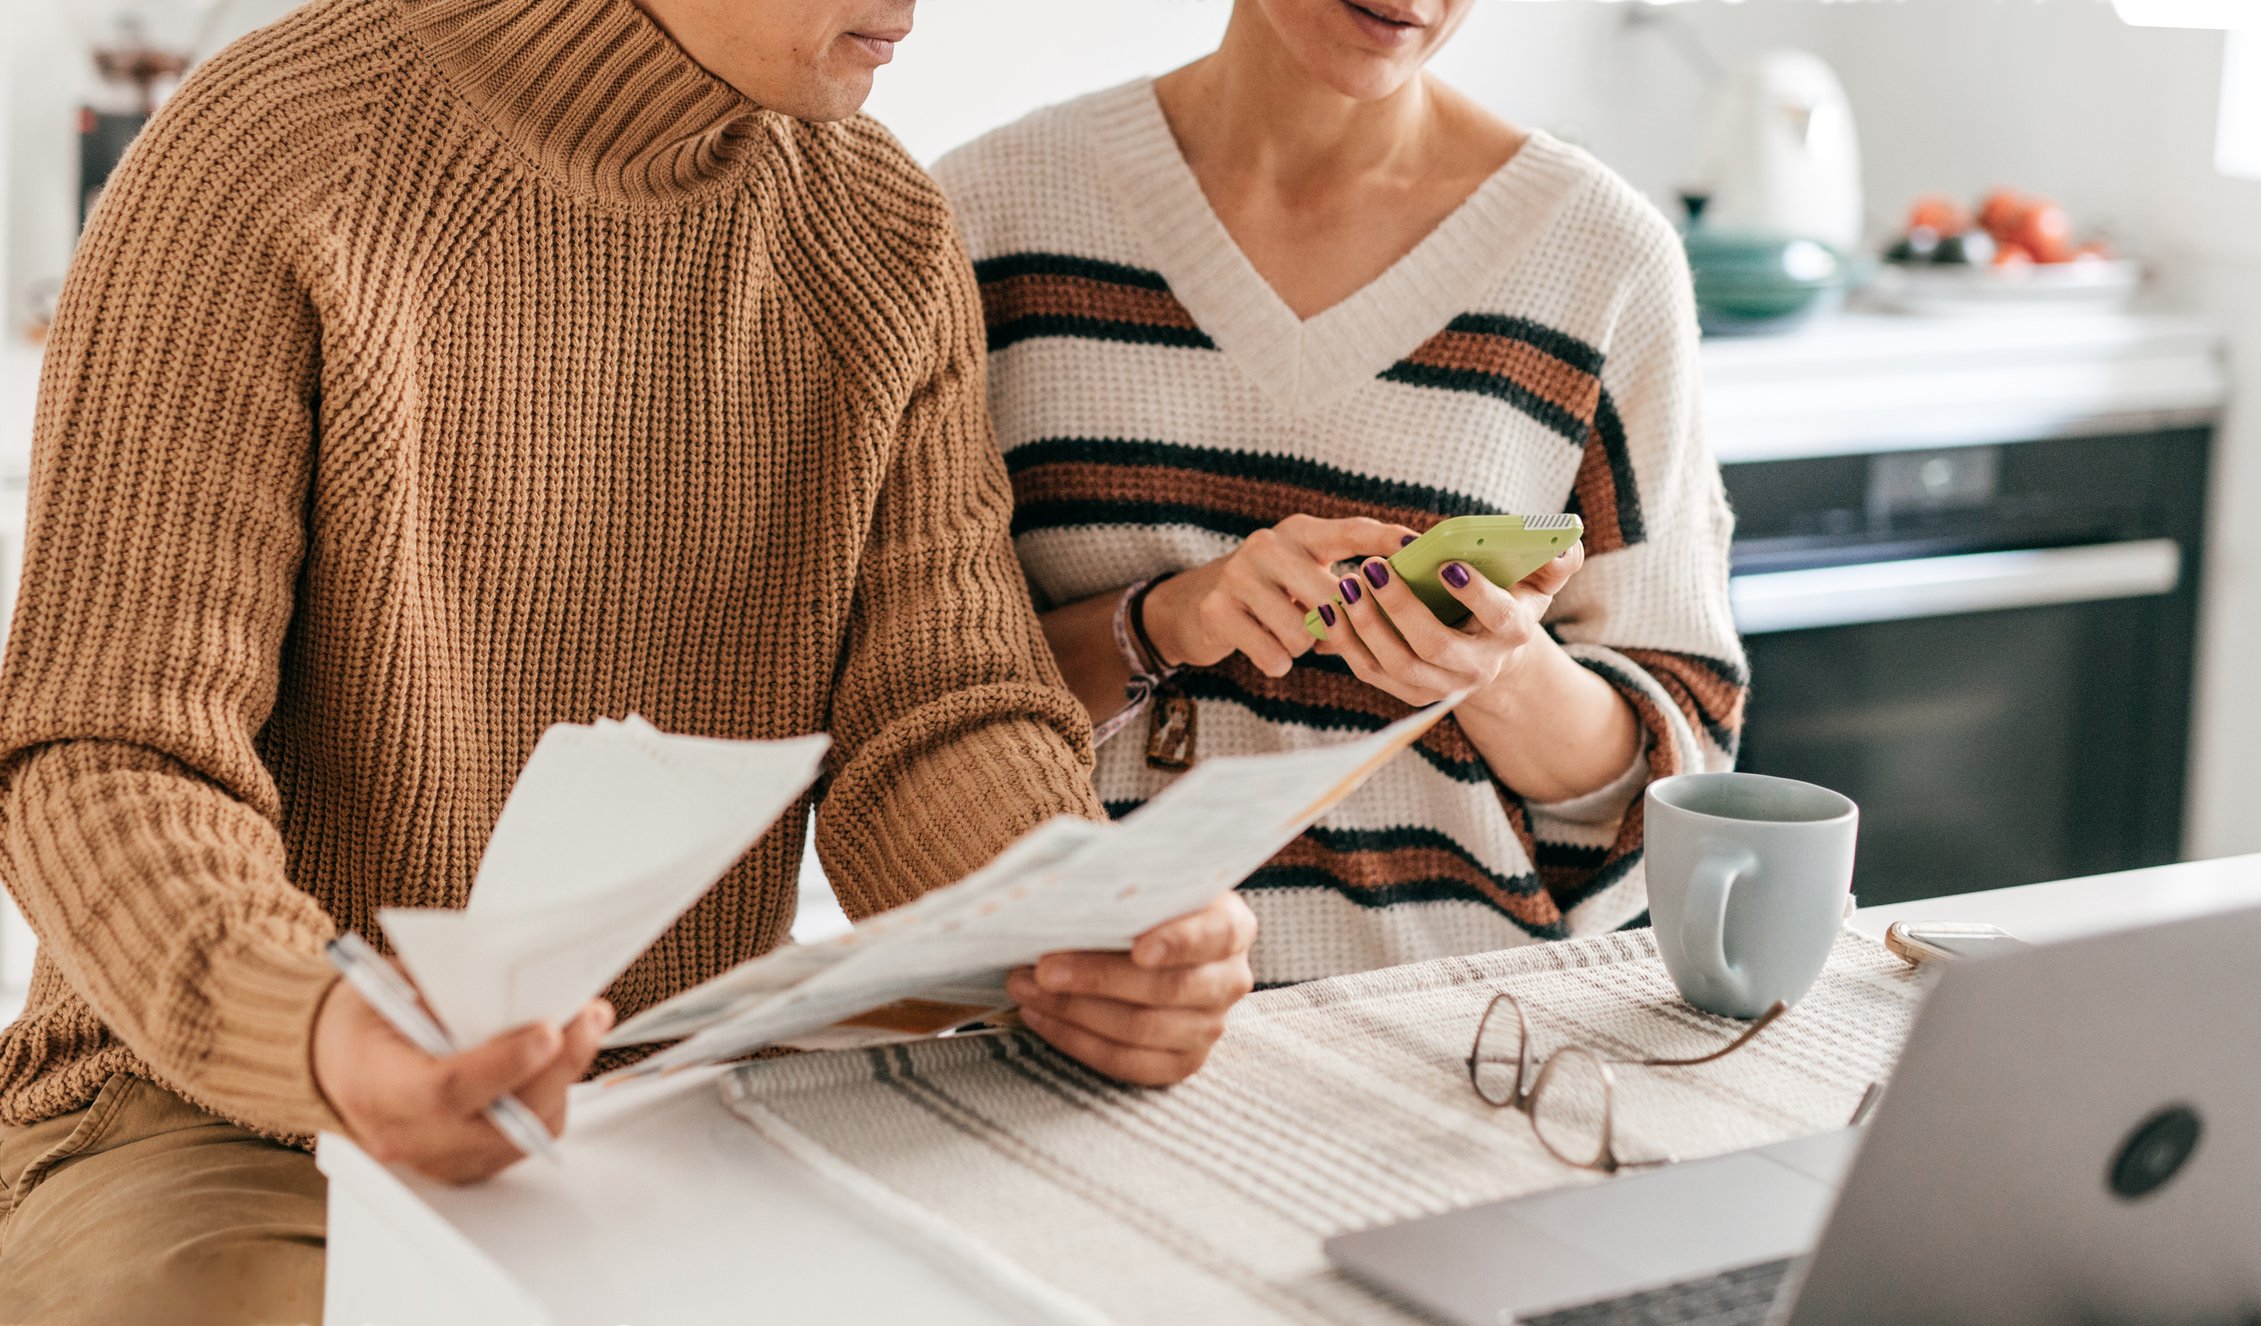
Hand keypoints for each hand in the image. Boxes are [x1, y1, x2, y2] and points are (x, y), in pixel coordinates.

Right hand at [312, 975, 612, 1183]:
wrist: (332, 1062)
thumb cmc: (362, 1022)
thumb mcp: (389, 986)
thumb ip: (448, 993)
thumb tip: (517, 987)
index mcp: (375, 1085)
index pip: (446, 1089)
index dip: (504, 1064)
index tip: (548, 1032)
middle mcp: (405, 1135)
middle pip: (498, 1119)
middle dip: (557, 1068)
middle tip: (588, 1019)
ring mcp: (434, 1160)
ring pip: (521, 1136)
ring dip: (561, 1085)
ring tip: (581, 1033)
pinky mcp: (461, 1167)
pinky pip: (519, 1144)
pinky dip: (546, 1104)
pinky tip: (556, 1066)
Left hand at [1006, 893, 1256, 1085]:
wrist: (1154, 942)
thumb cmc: (1142, 907)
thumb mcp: (1144, 886)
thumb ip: (1122, 889)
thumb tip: (1062, 899)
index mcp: (1232, 926)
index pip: (1214, 934)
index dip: (1178, 942)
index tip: (1138, 947)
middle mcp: (1230, 979)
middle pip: (1166, 988)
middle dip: (1097, 978)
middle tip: (1043, 967)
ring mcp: (1210, 1027)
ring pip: (1140, 1029)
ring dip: (1073, 1010)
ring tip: (1026, 988)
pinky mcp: (1182, 1062)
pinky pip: (1126, 1063)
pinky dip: (1076, 1040)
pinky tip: (1040, 1016)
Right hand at [1144, 515, 1416, 677]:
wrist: (1195, 606)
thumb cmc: (1272, 595)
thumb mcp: (1305, 575)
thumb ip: (1346, 583)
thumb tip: (1404, 603)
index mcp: (1300, 532)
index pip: (1352, 532)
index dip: (1386, 540)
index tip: (1417, 546)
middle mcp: (1268, 544)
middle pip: (1332, 596)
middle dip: (1339, 625)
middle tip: (1330, 632)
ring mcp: (1239, 574)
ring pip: (1304, 632)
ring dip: (1302, 646)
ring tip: (1285, 634)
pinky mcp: (1218, 609)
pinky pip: (1274, 654)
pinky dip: (1277, 661)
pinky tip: (1265, 648)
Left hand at [1323, 542, 1585, 708]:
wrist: (1490, 654)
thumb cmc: (1511, 600)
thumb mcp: (1539, 579)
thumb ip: (1556, 559)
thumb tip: (1562, 541)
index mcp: (1513, 634)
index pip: (1499, 618)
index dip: (1475, 594)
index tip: (1447, 565)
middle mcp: (1478, 668)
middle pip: (1435, 645)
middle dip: (1400, 607)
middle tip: (1373, 568)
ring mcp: (1440, 686)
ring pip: (1397, 663)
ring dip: (1367, 624)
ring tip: (1347, 584)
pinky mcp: (1408, 691)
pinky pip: (1371, 670)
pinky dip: (1347, 641)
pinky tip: (1330, 609)